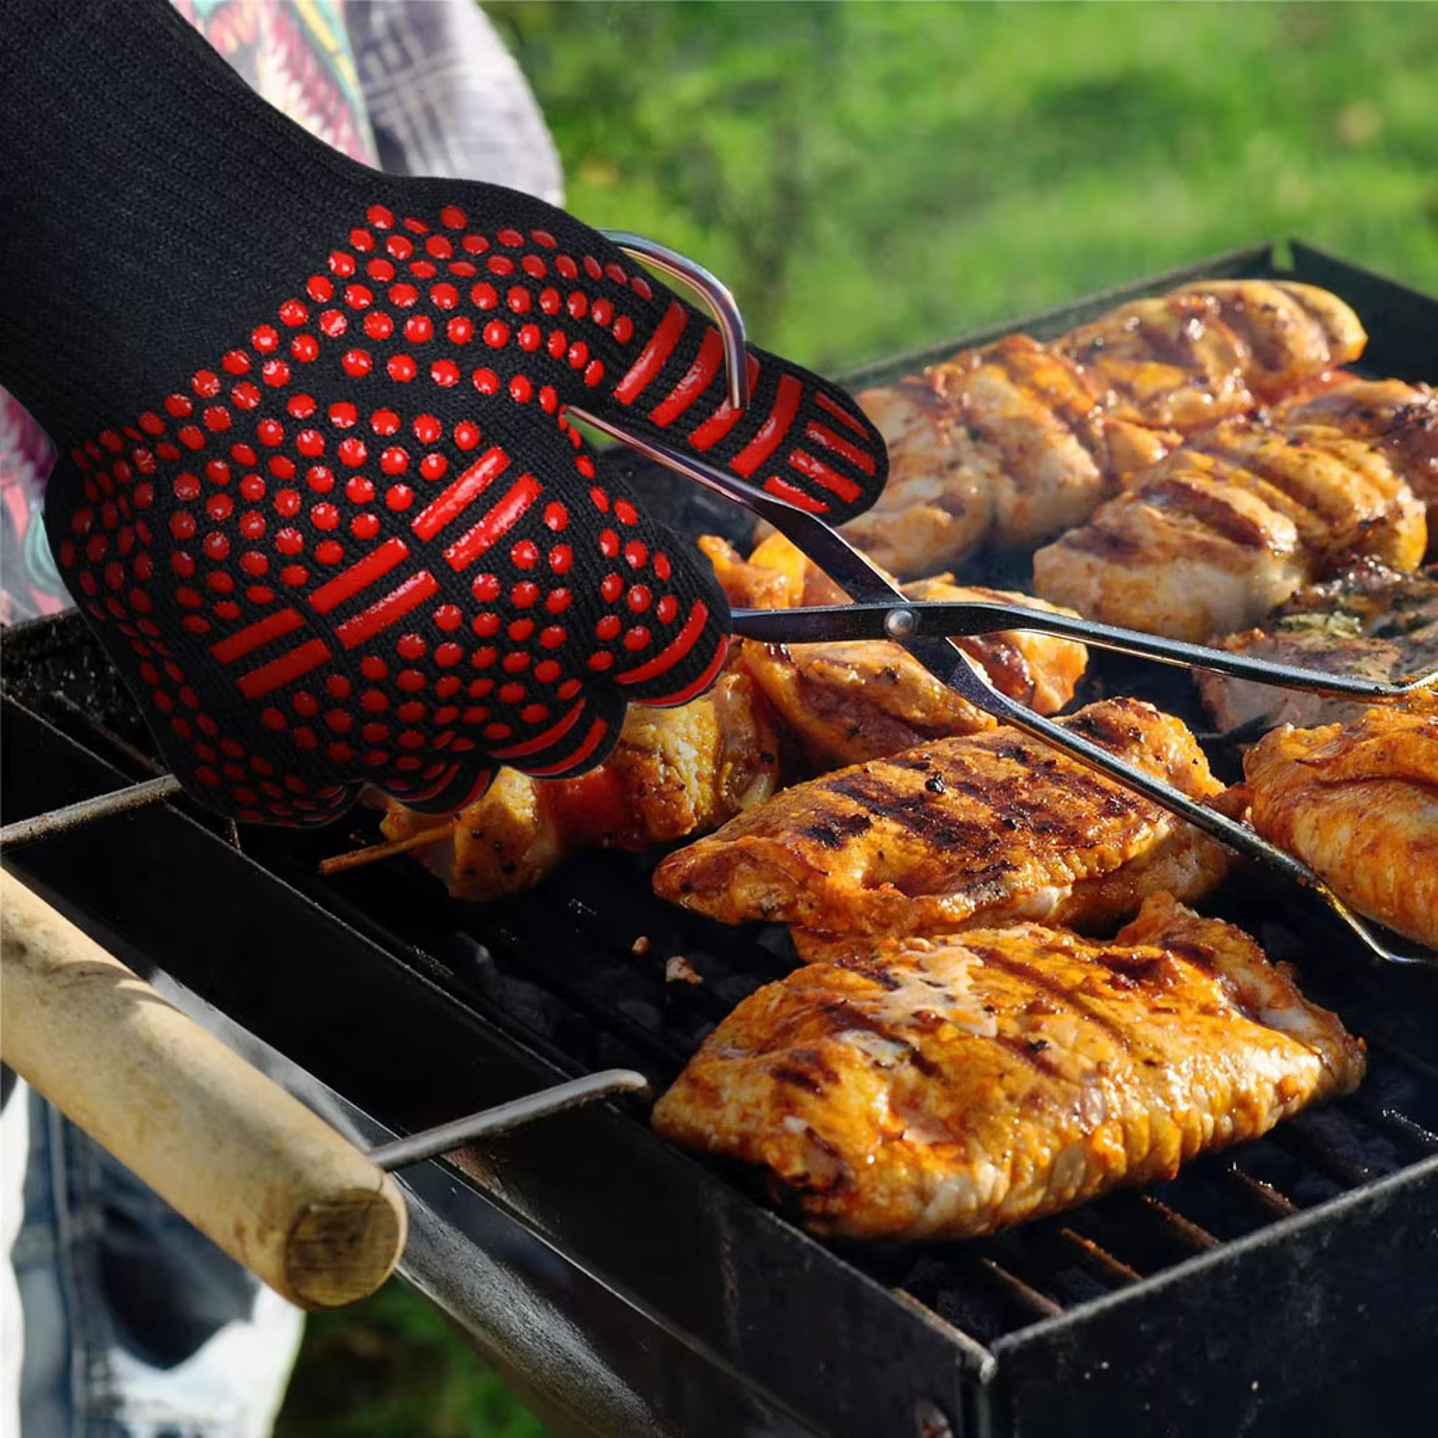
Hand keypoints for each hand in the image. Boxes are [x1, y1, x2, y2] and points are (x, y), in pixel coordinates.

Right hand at [42, 188, 886, 823]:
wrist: (172, 287)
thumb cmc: (387, 293)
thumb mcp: (580, 312)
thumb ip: (728, 411)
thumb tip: (859, 472)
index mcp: (578, 582)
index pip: (676, 654)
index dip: (660, 603)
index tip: (621, 558)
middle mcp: (481, 674)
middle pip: (577, 725)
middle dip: (567, 657)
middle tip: (506, 563)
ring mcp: (357, 713)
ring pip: (458, 769)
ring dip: (458, 706)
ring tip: (413, 604)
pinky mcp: (246, 725)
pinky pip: (320, 792)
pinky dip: (332, 744)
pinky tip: (323, 660)